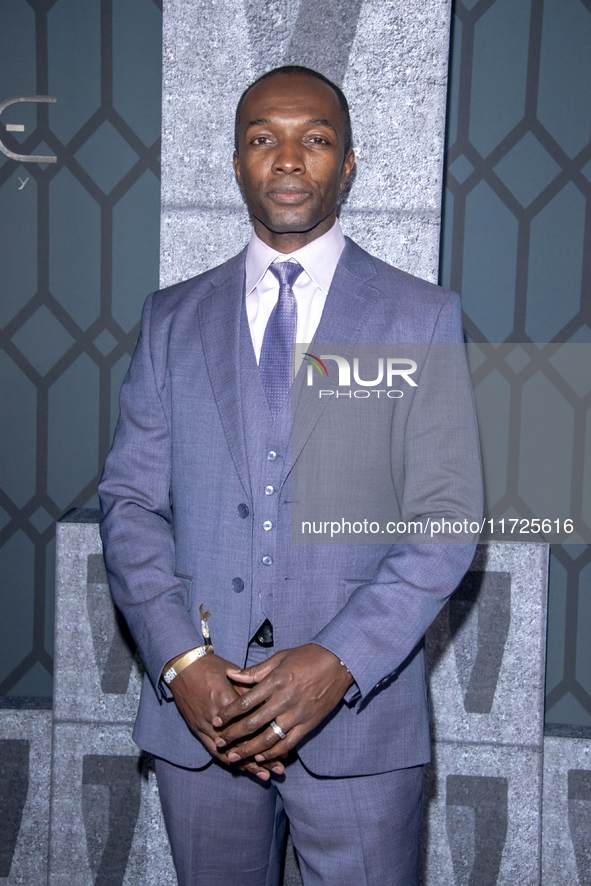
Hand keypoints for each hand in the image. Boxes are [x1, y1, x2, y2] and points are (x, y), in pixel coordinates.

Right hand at [168, 653, 284, 779]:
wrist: (182, 667)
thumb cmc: (210, 666)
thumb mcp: (233, 674)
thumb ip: (249, 690)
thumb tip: (268, 704)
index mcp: (226, 700)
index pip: (251, 723)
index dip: (268, 736)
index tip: (285, 745)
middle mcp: (215, 717)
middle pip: (242, 742)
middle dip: (262, 757)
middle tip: (279, 767)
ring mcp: (204, 726)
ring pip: (228, 752)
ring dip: (247, 765)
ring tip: (264, 775)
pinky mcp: (196, 730)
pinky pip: (213, 751)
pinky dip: (228, 760)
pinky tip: (240, 768)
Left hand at [212, 644, 353, 763]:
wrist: (339, 663)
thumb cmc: (307, 657)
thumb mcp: (280, 658)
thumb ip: (255, 671)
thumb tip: (231, 674)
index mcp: (276, 682)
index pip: (245, 702)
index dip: (228, 714)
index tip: (216, 721)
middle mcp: (284, 700)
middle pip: (253, 724)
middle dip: (233, 736)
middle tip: (219, 743)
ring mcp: (297, 714)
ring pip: (268, 738)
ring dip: (248, 750)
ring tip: (234, 757)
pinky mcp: (309, 724)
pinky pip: (288, 743)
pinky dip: (272, 753)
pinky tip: (260, 757)